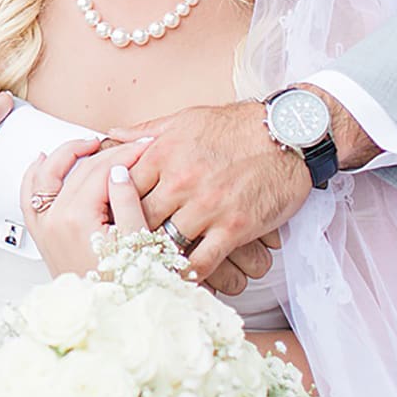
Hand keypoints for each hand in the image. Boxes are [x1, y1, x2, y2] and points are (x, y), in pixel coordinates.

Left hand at [18, 139, 150, 277]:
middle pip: (79, 170)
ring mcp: (44, 228)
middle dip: (106, 152)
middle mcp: (53, 220)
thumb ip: (128, 202)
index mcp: (77, 219)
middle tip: (131, 146)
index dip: (126, 155)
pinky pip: (29, 196)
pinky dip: (34, 175)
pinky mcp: (42, 237)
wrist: (110, 319)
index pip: (101, 171)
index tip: (145, 148)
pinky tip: (43, 160)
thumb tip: (119, 170)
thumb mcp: (138, 242)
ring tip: (90, 143)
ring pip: (46, 176)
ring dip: (66, 155)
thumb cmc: (129, 287)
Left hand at [109, 101, 310, 288]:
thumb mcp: (185, 119)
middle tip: (124, 248)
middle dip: (131, 233)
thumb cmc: (236, 126)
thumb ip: (146, 131)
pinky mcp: (234, 227)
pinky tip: (180, 277)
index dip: (113, 205)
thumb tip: (111, 134)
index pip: (122, 188)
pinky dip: (188, 273)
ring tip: (147, 267)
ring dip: (157, 256)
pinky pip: (202, 262)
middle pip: (139, 219)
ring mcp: (207, 207)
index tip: (110, 217)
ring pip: (166, 243)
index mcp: (163, 154)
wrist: (286, 134)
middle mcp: (180, 182)